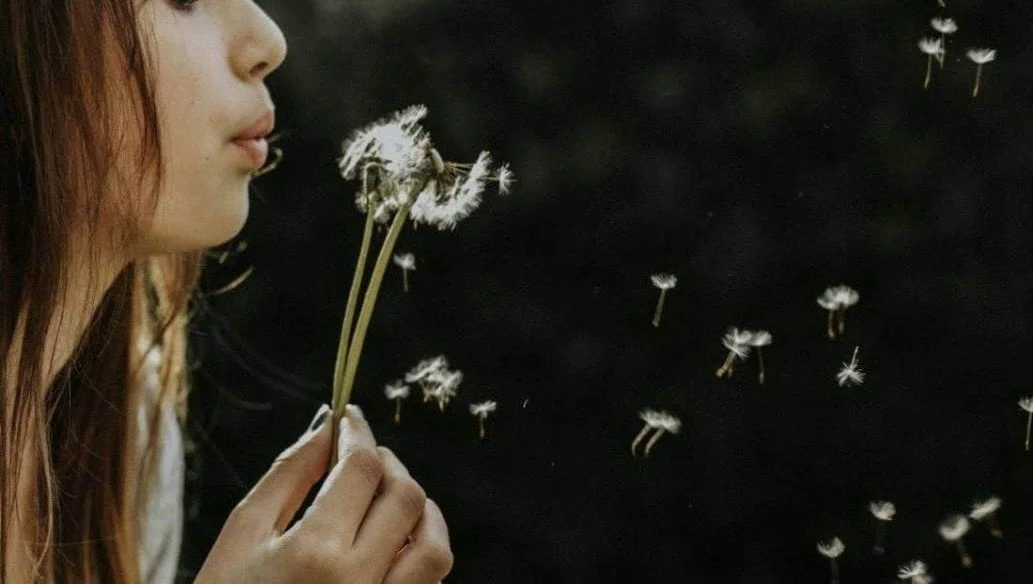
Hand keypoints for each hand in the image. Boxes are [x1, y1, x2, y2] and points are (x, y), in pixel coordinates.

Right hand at [193, 404, 453, 582]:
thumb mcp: (243, 534)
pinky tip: (390, 544)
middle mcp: (359, 582)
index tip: (350, 419)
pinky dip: (419, 554)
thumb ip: (289, 474)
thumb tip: (328, 426)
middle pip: (406, 499)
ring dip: (420, 512)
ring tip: (389, 499)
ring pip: (434, 548)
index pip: (362, 469)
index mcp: (315, 553)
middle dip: (389, 466)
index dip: (359, 434)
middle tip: (365, 456)